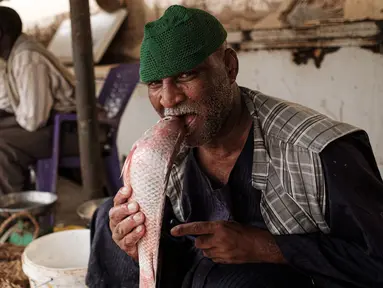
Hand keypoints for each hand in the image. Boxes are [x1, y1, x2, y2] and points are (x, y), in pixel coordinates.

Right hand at [109, 185, 145, 260]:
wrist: (148, 242)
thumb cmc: (146, 221)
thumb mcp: (147, 208)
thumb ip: (147, 200)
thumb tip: (153, 187)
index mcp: (119, 210)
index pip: (118, 200)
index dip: (121, 194)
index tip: (128, 189)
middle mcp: (116, 222)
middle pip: (115, 214)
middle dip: (125, 209)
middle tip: (136, 206)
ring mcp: (119, 234)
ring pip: (121, 228)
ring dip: (131, 222)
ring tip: (141, 217)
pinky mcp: (125, 245)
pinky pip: (128, 240)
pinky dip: (135, 234)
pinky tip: (142, 229)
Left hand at [170, 221, 284, 263]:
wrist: (260, 246)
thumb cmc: (247, 232)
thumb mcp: (230, 224)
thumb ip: (216, 227)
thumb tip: (204, 230)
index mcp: (220, 227)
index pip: (197, 228)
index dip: (184, 229)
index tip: (173, 231)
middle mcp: (218, 239)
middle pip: (198, 243)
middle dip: (201, 241)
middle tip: (211, 238)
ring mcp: (221, 252)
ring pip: (205, 252)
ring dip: (208, 248)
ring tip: (220, 244)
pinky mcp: (225, 261)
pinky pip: (213, 258)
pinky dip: (215, 255)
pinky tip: (224, 251)